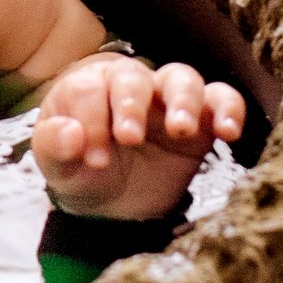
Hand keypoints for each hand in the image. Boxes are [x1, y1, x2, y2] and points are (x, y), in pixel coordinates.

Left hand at [33, 54, 244, 219]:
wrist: (113, 204)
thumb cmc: (81, 171)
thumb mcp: (57, 167)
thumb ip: (54, 147)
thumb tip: (71, 134)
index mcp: (88, 88)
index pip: (89, 90)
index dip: (92, 121)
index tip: (94, 159)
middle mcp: (129, 86)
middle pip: (133, 77)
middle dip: (131, 106)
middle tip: (130, 139)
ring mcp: (166, 100)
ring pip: (180, 78)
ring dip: (182, 100)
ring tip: (180, 130)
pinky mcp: (200, 121)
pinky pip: (221, 99)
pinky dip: (228, 108)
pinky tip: (228, 132)